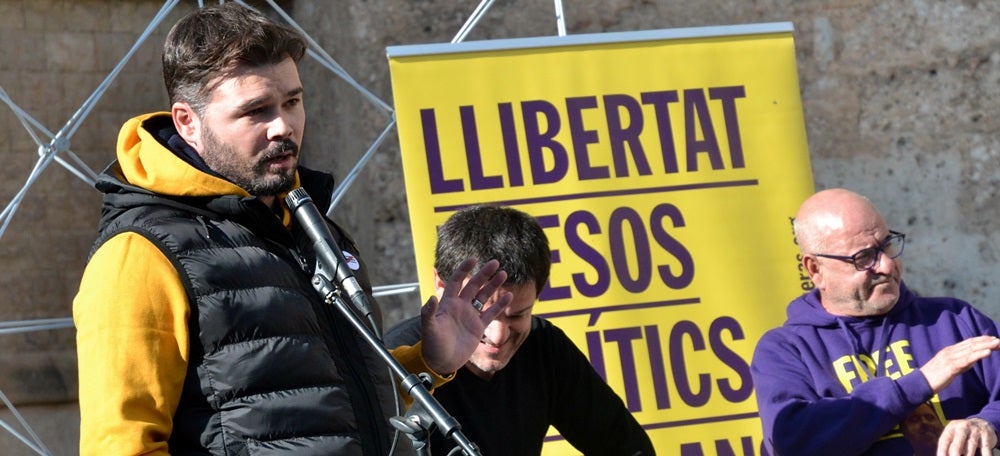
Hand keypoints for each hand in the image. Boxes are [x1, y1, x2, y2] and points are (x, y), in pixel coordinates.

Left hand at [419, 258, 511, 374]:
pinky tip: (509, 296)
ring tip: (503, 274)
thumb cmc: (432, 344)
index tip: (473, 259)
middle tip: (495, 262)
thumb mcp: (428, 328)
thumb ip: (429, 313)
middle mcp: (460, 306)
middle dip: (484, 274)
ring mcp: (470, 316)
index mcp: (447, 303)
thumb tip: (432, 297)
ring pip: (484, 296)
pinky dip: (500, 305)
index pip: (456, 281)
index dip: (464, 270)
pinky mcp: (478, 327)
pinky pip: (491, 313)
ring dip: (493, 285)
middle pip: (473, 285)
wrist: (441, 361)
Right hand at [920, 336, 999, 392]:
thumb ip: (960, 363)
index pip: (968, 343)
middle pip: (971, 344)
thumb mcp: (949, 369)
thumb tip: (972, 361)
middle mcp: (949, 351)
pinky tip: (988, 352)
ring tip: (997, 343)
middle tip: (999, 340)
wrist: (919, 384)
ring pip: (970, 350)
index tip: (993, 340)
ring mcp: (949, 358)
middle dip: (986, 341)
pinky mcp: (950, 366)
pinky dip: (978, 355)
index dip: (981, 340)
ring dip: (985, 346)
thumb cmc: (934, 378)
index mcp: (949, 351)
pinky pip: (967, 359)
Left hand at [936, 417, 996, 455]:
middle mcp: (962, 427)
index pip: (944, 440)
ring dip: (968, 455)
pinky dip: (985, 455)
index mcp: (951, 427)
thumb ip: (949, 444)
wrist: (982, 422)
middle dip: (954, 454)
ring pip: (970, 445)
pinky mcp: (986, 434)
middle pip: (957, 443)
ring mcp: (975, 430)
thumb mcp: (954, 434)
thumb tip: (945, 455)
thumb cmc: (964, 434)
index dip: (942, 451)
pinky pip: (985, 447)